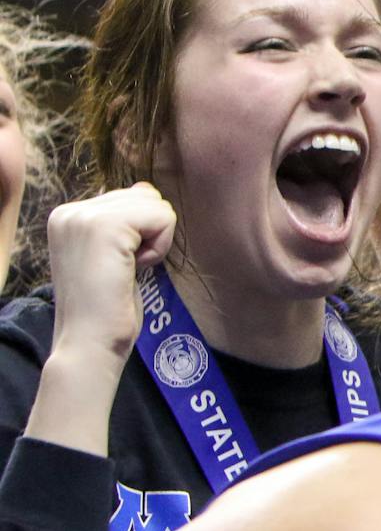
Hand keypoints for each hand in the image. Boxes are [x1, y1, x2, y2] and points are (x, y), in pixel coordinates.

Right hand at [44, 184, 176, 371]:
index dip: (140, 234)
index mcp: (68, 216)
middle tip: (126, 268)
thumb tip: (146, 188)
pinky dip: (160, 246)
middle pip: (145, 195)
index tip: (119, 265)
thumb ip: (125, 222)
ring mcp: (83, 216)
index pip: (130, 197)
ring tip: (128, 268)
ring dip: (156, 240)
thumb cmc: (107, 308)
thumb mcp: (113, 256)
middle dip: (150, 234)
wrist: (90, 342)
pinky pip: (162, 217)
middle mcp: (69, 211)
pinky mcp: (104, 226)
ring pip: (155, 204)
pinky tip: (136, 268)